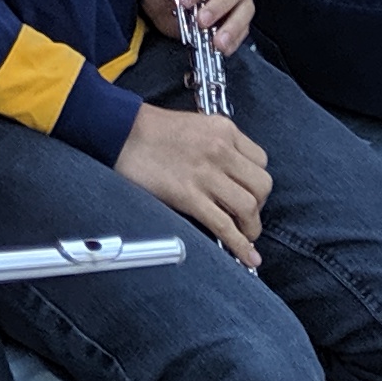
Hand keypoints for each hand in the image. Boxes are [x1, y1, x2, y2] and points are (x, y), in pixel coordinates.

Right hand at [114, 103, 269, 266]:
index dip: (257, 181)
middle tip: (247, 215)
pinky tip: (247, 255)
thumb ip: (219, 144)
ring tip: (245, 235)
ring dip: (252, 227)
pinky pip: (224, 226)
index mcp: (223, 130)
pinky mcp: (189, 197)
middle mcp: (220, 150)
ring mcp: (206, 174)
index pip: (261, 160)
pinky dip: (240, 245)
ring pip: (249, 207)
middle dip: (260, 205)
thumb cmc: (152, 129)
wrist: (120, 131)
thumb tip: (231, 172)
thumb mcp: (197, 125)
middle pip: (261, 185)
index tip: (250, 192)